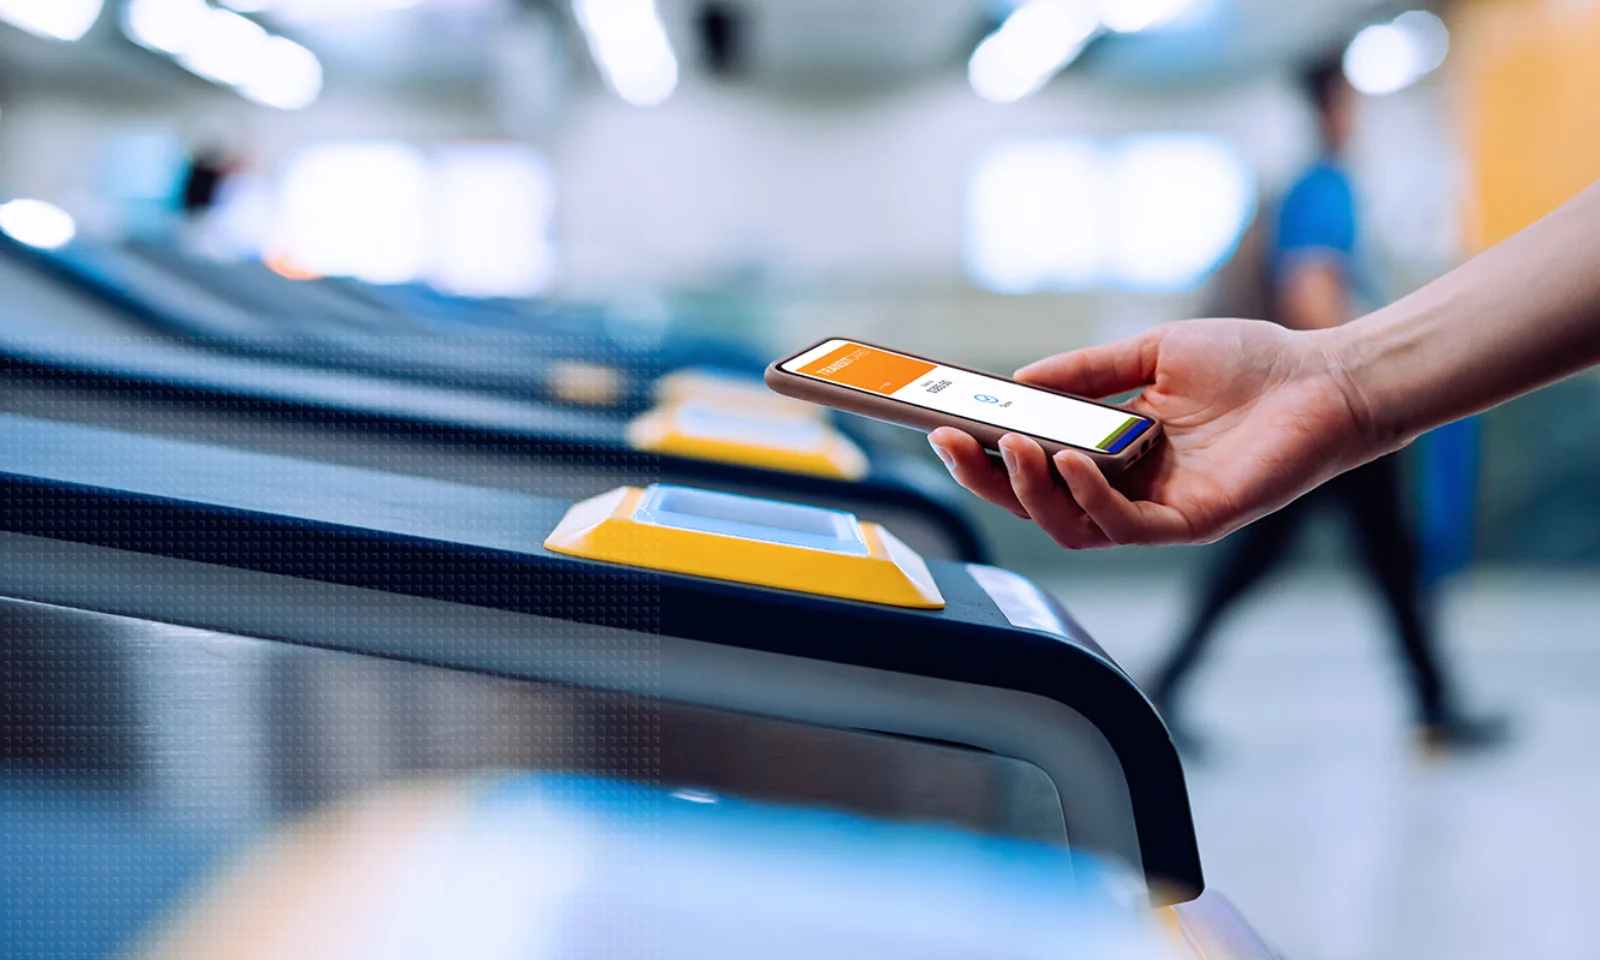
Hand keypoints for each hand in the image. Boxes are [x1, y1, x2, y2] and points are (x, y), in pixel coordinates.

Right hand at [927, 318, 1378, 547]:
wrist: (1325, 376)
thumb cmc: (1250, 363)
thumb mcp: (1151, 352)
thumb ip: (1086, 371)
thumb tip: (1017, 383)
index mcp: (1115, 451)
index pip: (1035, 466)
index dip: (986, 454)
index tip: (944, 425)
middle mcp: (1129, 488)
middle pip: (1039, 503)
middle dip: (989, 480)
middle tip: (956, 444)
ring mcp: (1159, 511)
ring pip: (1071, 525)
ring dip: (1033, 491)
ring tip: (1010, 447)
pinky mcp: (1193, 521)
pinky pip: (1127, 527)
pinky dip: (1091, 498)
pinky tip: (1073, 461)